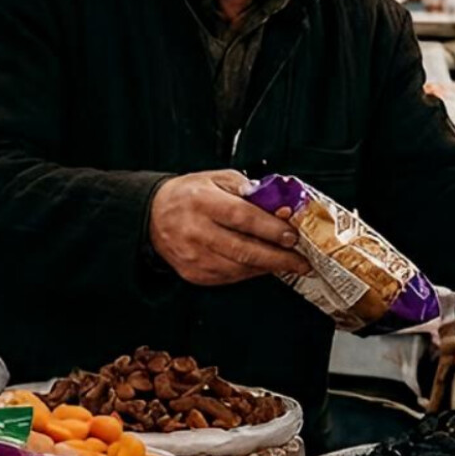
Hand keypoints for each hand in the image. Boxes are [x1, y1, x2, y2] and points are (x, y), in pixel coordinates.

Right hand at [147, 172, 308, 285]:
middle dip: (278, 257)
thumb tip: (279, 206)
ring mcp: (194, 255)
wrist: (153, 215)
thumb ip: (249, 190)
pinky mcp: (194, 273)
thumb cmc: (189, 195)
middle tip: (301, 260)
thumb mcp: (217, 179)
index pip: (242, 217)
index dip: (270, 228)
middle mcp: (196, 230)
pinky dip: (251, 272)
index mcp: (202, 202)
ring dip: (268, 267)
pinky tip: (264, 266)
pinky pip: (230, 277)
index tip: (292, 235)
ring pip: (239, 267)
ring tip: (289, 263)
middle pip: (243, 249)